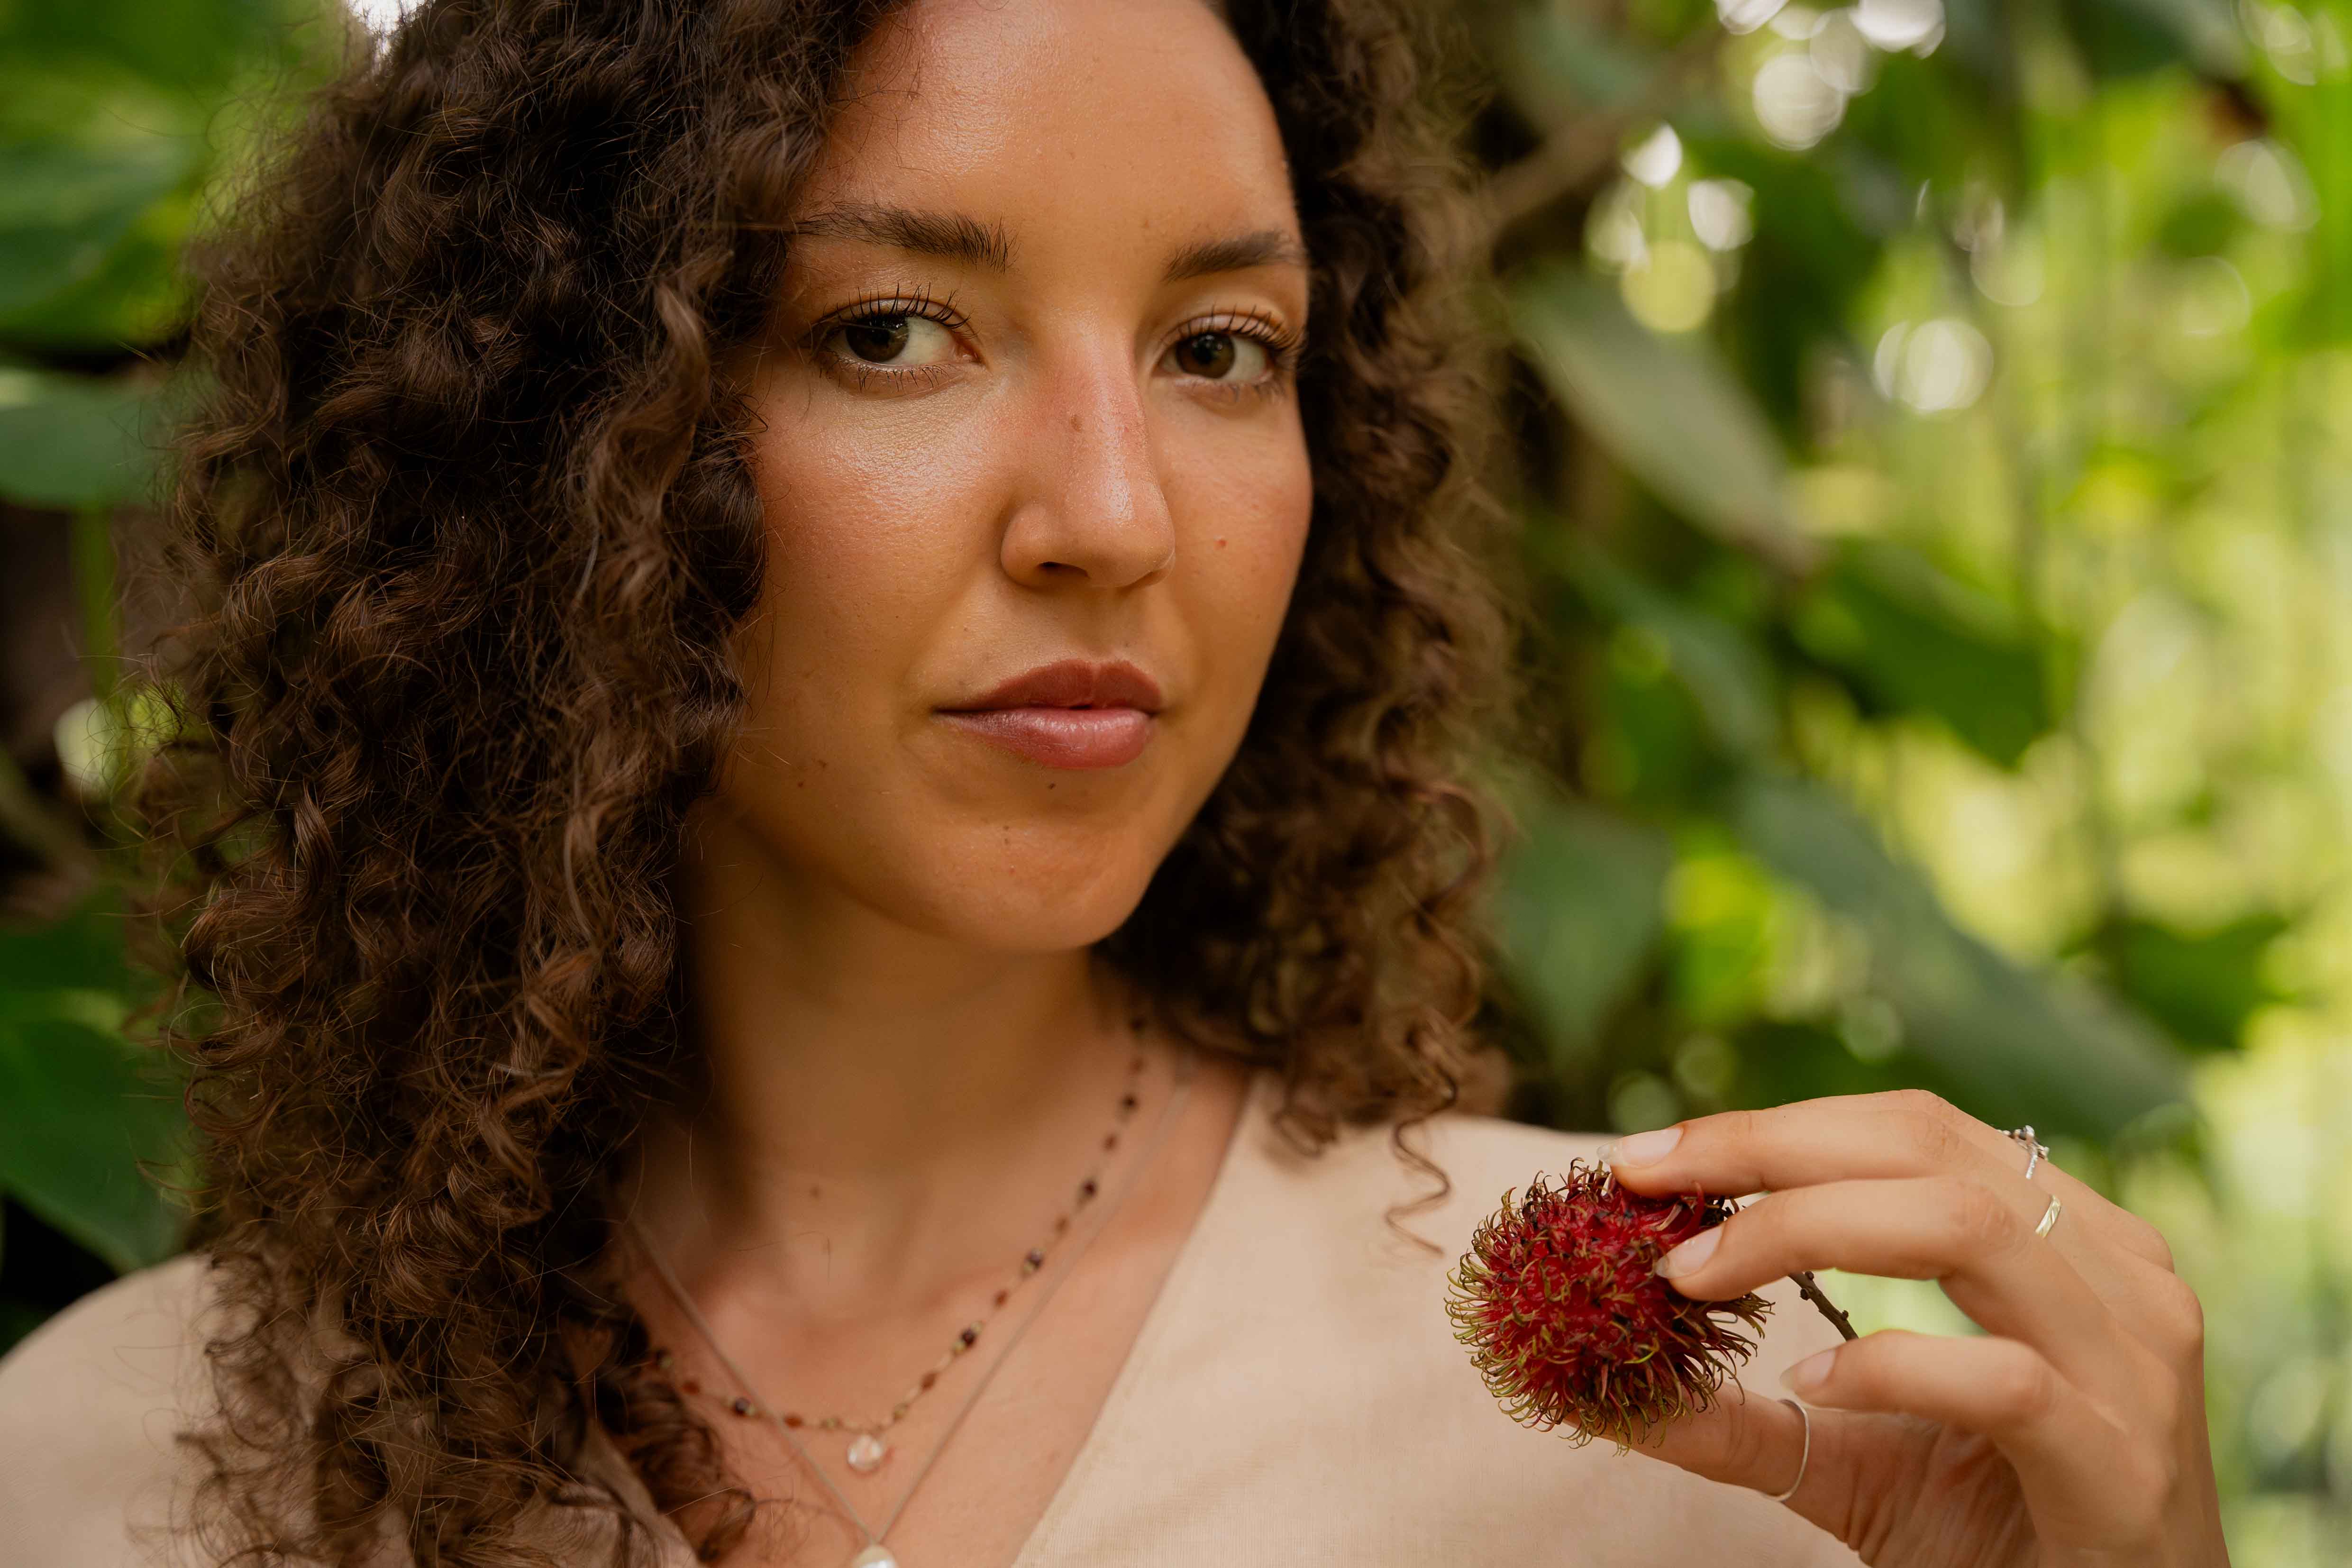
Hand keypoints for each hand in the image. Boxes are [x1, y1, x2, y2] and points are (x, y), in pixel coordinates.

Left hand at [1600, 1090, 2228, 1567]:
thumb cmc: (1998, 1536)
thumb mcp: (1853, 1458)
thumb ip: (1742, 1418)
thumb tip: (1599, 1387)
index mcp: (2069, 1241)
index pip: (1911, 1129)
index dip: (1772, 1127)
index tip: (1647, 1154)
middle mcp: (2116, 1274)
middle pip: (1926, 1147)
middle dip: (1766, 1150)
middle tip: (1647, 1181)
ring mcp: (2134, 1363)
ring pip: (1965, 1224)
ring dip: (1802, 1230)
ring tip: (1694, 1275)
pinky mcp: (2123, 1461)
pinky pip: (2001, 1378)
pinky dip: (1888, 1367)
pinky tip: (1811, 1384)